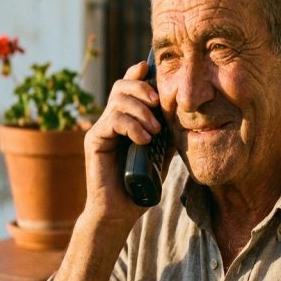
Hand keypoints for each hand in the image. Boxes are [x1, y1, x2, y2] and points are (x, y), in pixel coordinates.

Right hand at [81, 61, 162, 228]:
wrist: (119, 211)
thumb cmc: (140, 185)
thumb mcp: (161, 154)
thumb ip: (168, 133)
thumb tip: (185, 115)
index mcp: (126, 119)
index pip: (129, 87)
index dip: (139, 74)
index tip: (152, 69)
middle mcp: (110, 120)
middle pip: (122, 86)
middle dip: (142, 89)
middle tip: (158, 103)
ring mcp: (100, 129)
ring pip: (117, 100)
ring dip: (140, 110)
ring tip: (154, 130)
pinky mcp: (94, 140)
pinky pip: (112, 121)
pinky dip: (131, 127)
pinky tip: (144, 140)